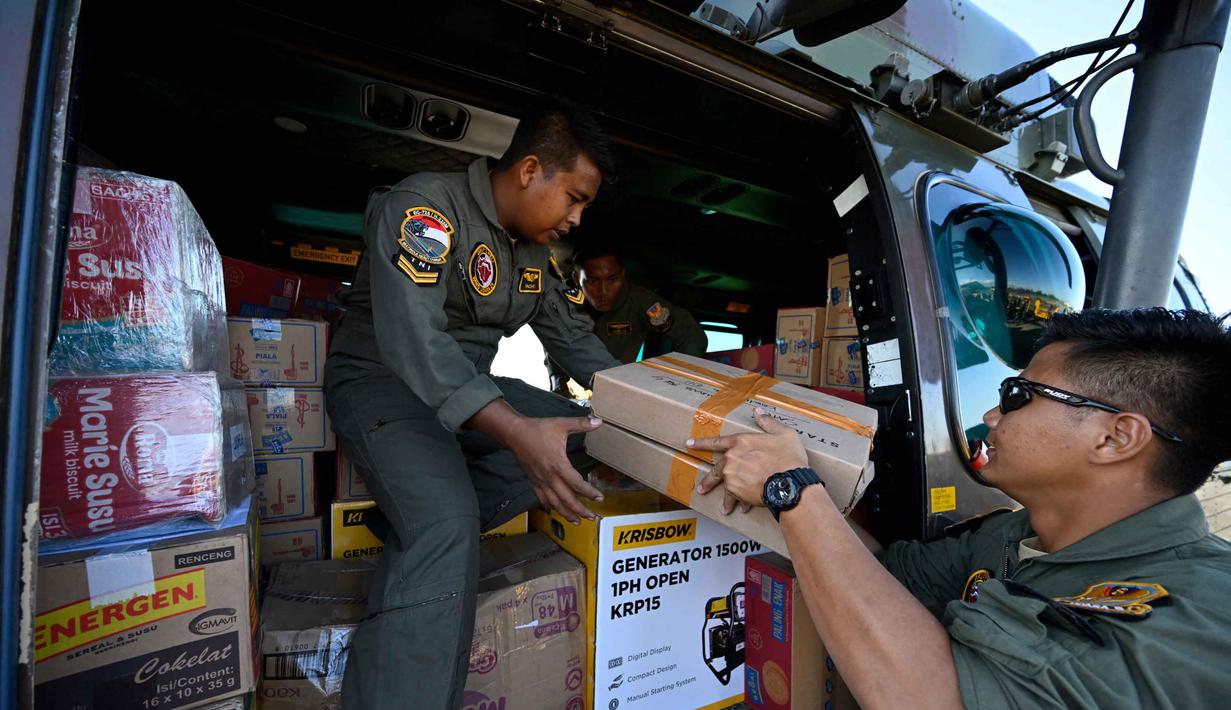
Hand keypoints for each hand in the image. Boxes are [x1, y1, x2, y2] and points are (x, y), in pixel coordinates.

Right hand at [506, 415, 604, 523]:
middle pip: (567, 499)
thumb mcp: (561, 424)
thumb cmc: (538, 429)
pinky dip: (551, 506)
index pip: (577, 484)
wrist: (515, 433)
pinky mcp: (533, 481)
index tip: (599, 498)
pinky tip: (556, 511)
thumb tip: (599, 421)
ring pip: (555, 502)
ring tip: (577, 521)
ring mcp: (540, 481)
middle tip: (592, 517)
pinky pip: (543, 498)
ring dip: (567, 513)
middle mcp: (549, 476)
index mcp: (558, 464)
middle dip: (581, 510)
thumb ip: (581, 424)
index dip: (589, 493)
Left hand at [690, 409, 807, 514]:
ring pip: (725, 487)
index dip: (702, 443)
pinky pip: (735, 498)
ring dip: (726, 498)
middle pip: (716, 469)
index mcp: (740, 442)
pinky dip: (739, 503)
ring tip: (724, 507)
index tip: (689, 444)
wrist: (788, 482)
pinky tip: (743, 508)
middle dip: (709, 480)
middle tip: (702, 488)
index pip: (717, 441)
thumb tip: (758, 412)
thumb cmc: (788, 458)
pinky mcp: (736, 491)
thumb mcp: (783, 434)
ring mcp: (732, 476)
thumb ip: (768, 422)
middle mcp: (732, 459)